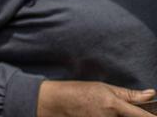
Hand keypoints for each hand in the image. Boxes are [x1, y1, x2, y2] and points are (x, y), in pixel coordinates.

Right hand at [37, 81, 155, 116]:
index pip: (142, 116)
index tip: (156, 115)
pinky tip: (100, 113)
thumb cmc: (79, 92)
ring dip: (120, 116)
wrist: (55, 102)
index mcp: (113, 105)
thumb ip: (129, 94)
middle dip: (131, 115)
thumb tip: (151, 94)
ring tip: (104, 109)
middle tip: (119, 108)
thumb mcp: (103, 88)